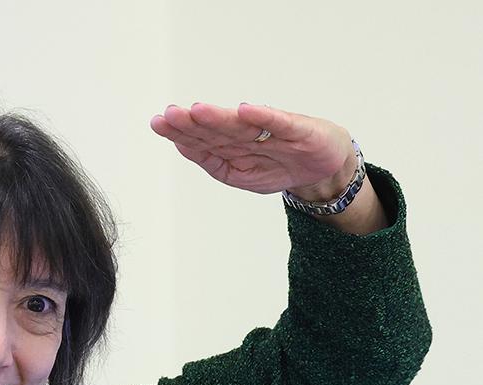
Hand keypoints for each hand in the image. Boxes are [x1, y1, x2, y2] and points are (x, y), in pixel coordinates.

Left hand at [150, 102, 354, 197]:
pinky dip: (263, 117)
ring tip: (198, 111)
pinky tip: (247, 110)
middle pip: (217, 129)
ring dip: (220, 117)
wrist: (324, 169)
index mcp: (232, 145)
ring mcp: (272, 132)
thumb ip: (214, 162)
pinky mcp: (297, 130)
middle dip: (193, 123)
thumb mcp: (241, 174)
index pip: (202, 139)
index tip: (160, 123)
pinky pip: (278, 123)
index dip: (181, 131)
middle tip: (170, 114)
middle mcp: (248, 135)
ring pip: (241, 125)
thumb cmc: (280, 165)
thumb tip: (182, 146)